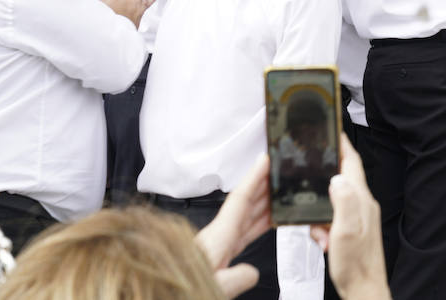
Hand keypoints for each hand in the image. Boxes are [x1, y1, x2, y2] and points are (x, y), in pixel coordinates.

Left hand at [196, 154, 271, 297]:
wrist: (165, 295)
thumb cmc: (182, 289)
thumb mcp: (216, 286)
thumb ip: (238, 277)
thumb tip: (252, 272)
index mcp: (218, 238)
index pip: (239, 200)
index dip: (253, 178)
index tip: (264, 160)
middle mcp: (219, 238)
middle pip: (245, 205)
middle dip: (262, 185)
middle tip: (279, 170)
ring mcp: (219, 246)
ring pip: (246, 218)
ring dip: (264, 203)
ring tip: (281, 192)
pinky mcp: (220, 257)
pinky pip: (244, 234)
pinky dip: (259, 224)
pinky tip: (269, 222)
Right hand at [310, 135, 389, 299]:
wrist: (363, 288)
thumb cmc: (356, 264)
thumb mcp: (345, 231)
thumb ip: (343, 201)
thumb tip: (337, 177)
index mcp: (361, 199)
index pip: (352, 162)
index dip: (342, 144)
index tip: (331, 129)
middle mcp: (361, 204)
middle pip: (341, 177)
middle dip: (323, 177)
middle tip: (308, 176)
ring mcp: (357, 216)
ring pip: (333, 199)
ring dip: (320, 210)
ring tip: (318, 231)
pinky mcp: (351, 229)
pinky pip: (332, 217)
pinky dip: (322, 226)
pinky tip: (321, 240)